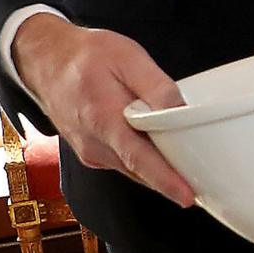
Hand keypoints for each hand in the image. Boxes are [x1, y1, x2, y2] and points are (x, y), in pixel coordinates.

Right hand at [11, 15, 194, 205]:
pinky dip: (144, 162)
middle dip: (173, 179)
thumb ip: (156, 86)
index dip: (165, 180)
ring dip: (159, 171)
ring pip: (134, 170)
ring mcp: (91, 152)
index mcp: (103, 120)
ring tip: (191, 168)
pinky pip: (124, 163)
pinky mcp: (92, 152)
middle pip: (141, 171)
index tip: (187, 196)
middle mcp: (94, 144)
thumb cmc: (86, 56)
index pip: (139, 159)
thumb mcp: (127, 57)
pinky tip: (161, 151)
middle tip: (207, 180)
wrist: (45, 61)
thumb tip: (179, 110)